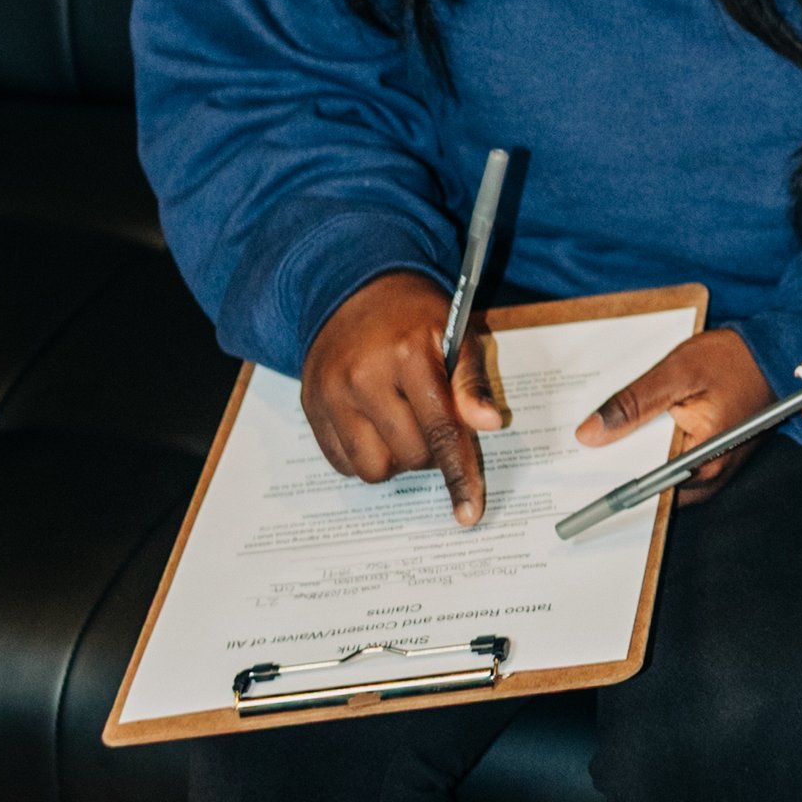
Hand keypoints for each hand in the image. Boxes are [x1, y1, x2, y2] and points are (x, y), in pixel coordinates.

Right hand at [301, 272, 505, 527]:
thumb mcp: (455, 334)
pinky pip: (343, 464)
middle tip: (432, 421)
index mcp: (408, 355)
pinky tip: (374, 426)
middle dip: (431, 451)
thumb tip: (491, 425)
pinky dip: (365, 457)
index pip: (441, 431)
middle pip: (411, 456)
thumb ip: (471, 382)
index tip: (469, 513)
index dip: (459, 475)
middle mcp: (364, 377)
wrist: (352, 289)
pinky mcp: (310, 407)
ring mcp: (331, 395)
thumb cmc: (413, 316)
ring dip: (396, 460)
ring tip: (402, 425)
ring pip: (374, 469)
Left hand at [572, 324, 771, 498]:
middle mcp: (711, 473)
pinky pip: (673, 463)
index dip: (611, 483)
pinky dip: (653, 450)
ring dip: (636, 459)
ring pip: (661, 476)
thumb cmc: (733, 360)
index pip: (647, 488)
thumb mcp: (677, 372)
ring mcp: (713, 468)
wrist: (772, 353)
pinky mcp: (711, 457)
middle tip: (586, 453)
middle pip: (652, 486)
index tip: (579, 478)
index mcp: (704, 458)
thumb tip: (590, 433)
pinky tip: (635, 430)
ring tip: (606, 439)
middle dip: (620, 470)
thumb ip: (633, 403)